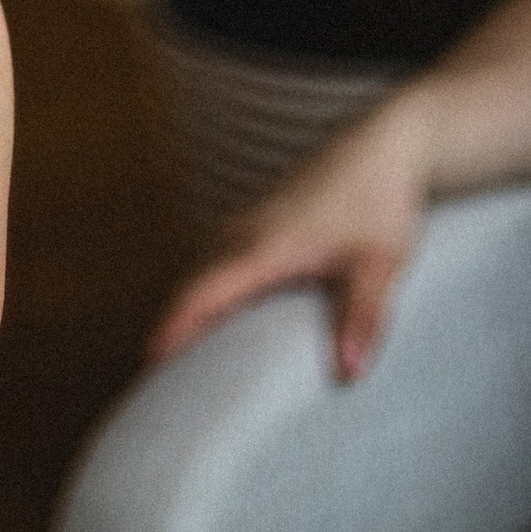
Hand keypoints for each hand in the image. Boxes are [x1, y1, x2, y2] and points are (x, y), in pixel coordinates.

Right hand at [146, 95, 433, 383]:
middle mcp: (246, 232)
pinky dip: (208, 291)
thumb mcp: (379, 263)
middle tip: (160, 386)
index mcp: (265, 245)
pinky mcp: (261, 220)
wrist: (381, 145)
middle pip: (193, 285)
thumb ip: (362, 316)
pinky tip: (222, 320)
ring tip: (183, 363)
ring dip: (189, 309)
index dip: (174, 325)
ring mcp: (250, 222)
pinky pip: (219, 260)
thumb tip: (348, 373)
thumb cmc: (379, 200)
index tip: (149, 361)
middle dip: (173, 329)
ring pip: (205, 270)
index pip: (203, 291)